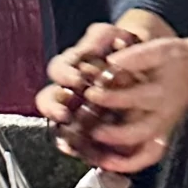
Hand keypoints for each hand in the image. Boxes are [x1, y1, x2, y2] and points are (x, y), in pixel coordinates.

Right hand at [36, 22, 137, 159]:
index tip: (78, 79)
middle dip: (53, 107)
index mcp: (70, 67)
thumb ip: (100, 37)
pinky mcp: (88, 128)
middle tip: (64, 113)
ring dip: (62, 131)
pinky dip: (76, 147)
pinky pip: (75, 140)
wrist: (139, 66)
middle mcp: (68, 90)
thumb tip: (95, 48)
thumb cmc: (119, 49)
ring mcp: (76, 110)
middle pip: (48, 100)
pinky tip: (80, 152)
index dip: (64, 75)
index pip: (57, 70)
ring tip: (69, 140)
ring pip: (58, 122)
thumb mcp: (110, 35)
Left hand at [73, 38, 187, 172]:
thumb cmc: (174, 60)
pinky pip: (147, 157)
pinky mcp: (160, 137)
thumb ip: (135, 56)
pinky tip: (106, 163)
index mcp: (161, 93)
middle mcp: (163, 115)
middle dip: (115, 134)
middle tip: (92, 130)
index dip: (111, 97)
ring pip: (146, 152)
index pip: (136, 97)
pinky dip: (128, 164)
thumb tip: (110, 62)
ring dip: (121, 158)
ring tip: (96, 156)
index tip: (91, 92)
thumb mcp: (158, 49)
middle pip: (141, 131)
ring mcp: (162, 129)